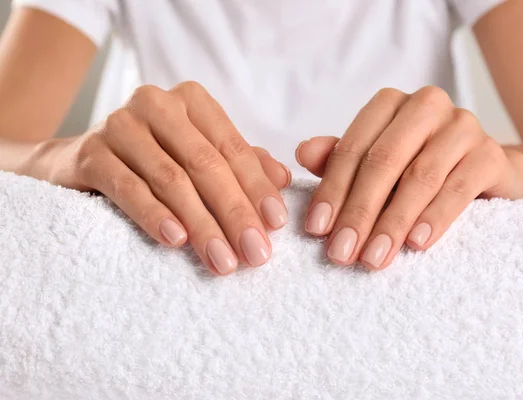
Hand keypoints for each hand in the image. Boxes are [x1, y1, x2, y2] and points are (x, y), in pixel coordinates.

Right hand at [27, 82, 290, 274]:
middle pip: (205, 165)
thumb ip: (241, 163)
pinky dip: (154, 214)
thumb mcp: (201, 156)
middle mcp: (157, 104)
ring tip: (223, 260)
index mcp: (191, 101)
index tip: (277, 225)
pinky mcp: (90, 153)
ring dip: (202, 224)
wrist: (82, 160)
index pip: (232, 148)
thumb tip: (284, 180)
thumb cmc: (155, 159)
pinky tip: (175, 240)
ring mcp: (120, 125)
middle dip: (235, 213)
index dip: (257, 187)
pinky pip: (128, 187)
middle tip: (256, 254)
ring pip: (171, 180)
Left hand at [296, 87, 522, 269]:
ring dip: (393, 223)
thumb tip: (302, 153)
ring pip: (419, 178)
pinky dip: (435, 217)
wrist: (486, 169)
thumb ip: (341, 158)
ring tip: (374, 258)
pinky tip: (416, 244)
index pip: (352, 148)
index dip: (331, 190)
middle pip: (383, 162)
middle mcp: (426, 105)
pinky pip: (458, 188)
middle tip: (341, 253)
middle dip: (359, 212)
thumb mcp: (377, 162)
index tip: (316, 230)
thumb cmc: (419, 164)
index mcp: (390, 104)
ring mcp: (462, 126)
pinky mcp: (490, 153)